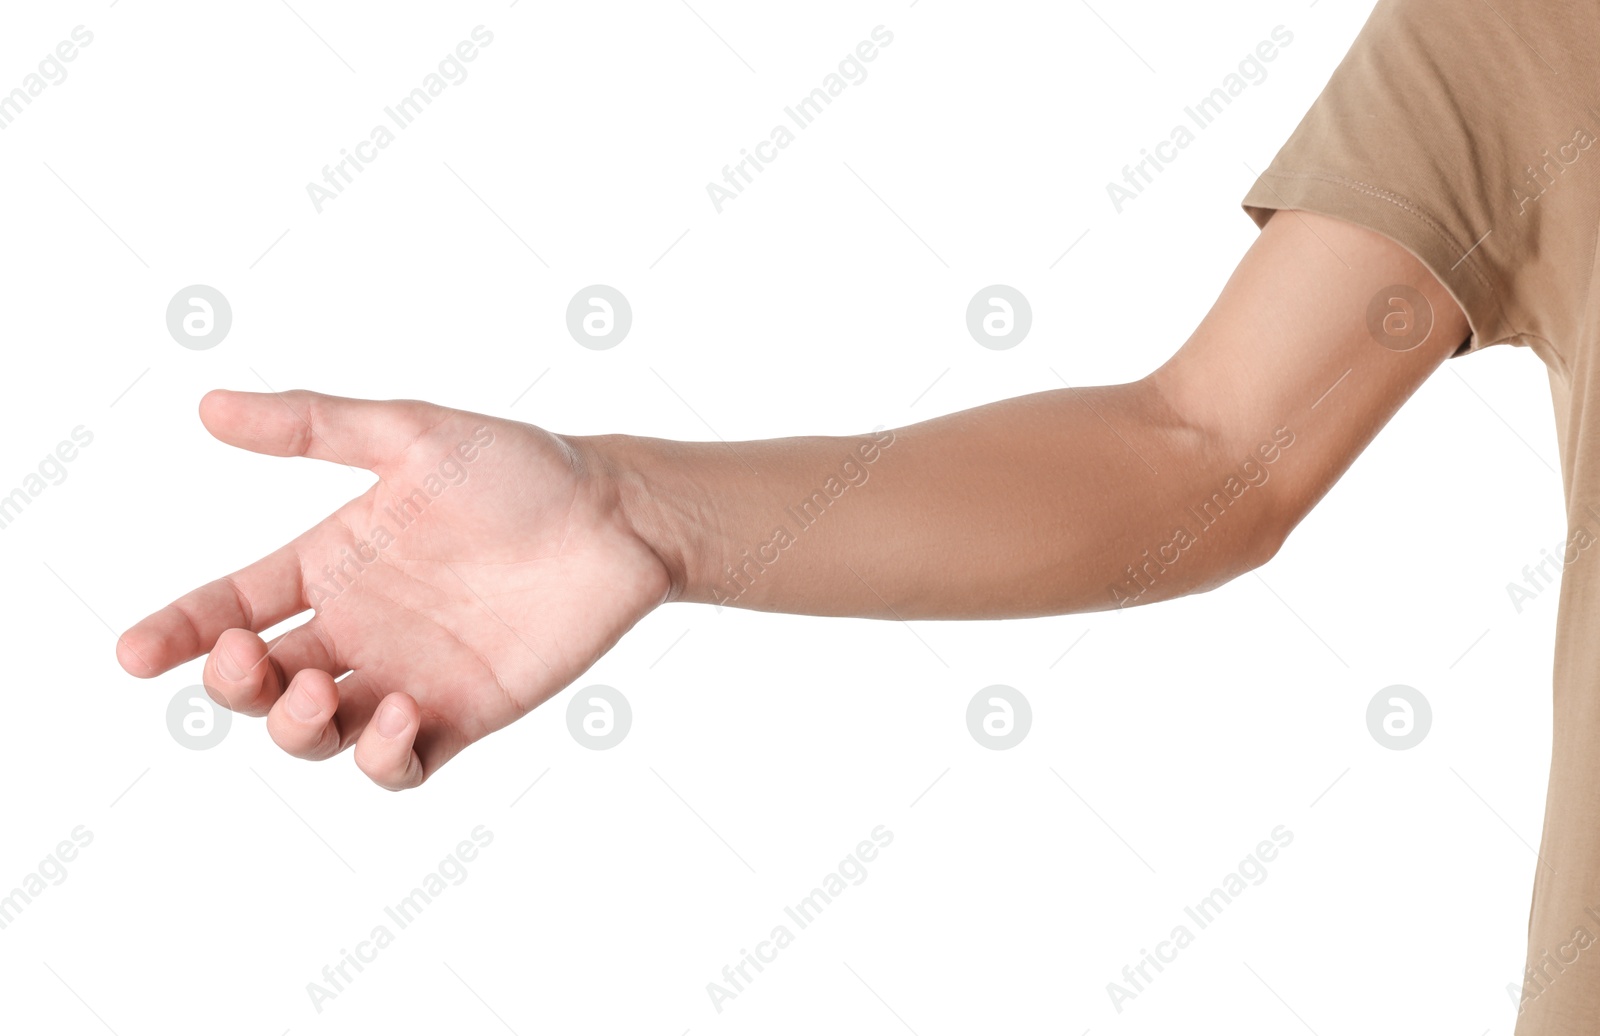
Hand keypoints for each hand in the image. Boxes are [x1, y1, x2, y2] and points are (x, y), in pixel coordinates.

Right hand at [117, 389, 672, 788]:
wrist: (618, 517)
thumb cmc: (520, 470)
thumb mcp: (412, 435)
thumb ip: (314, 426)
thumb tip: (208, 405)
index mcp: (331, 562)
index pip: (230, 605)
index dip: (177, 632)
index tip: (134, 652)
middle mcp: (358, 627)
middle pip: (258, 684)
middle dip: (232, 686)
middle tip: (249, 659)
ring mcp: (406, 676)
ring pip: (317, 735)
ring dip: (298, 728)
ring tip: (325, 689)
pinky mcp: (464, 716)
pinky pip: (401, 765)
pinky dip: (383, 758)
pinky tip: (401, 715)